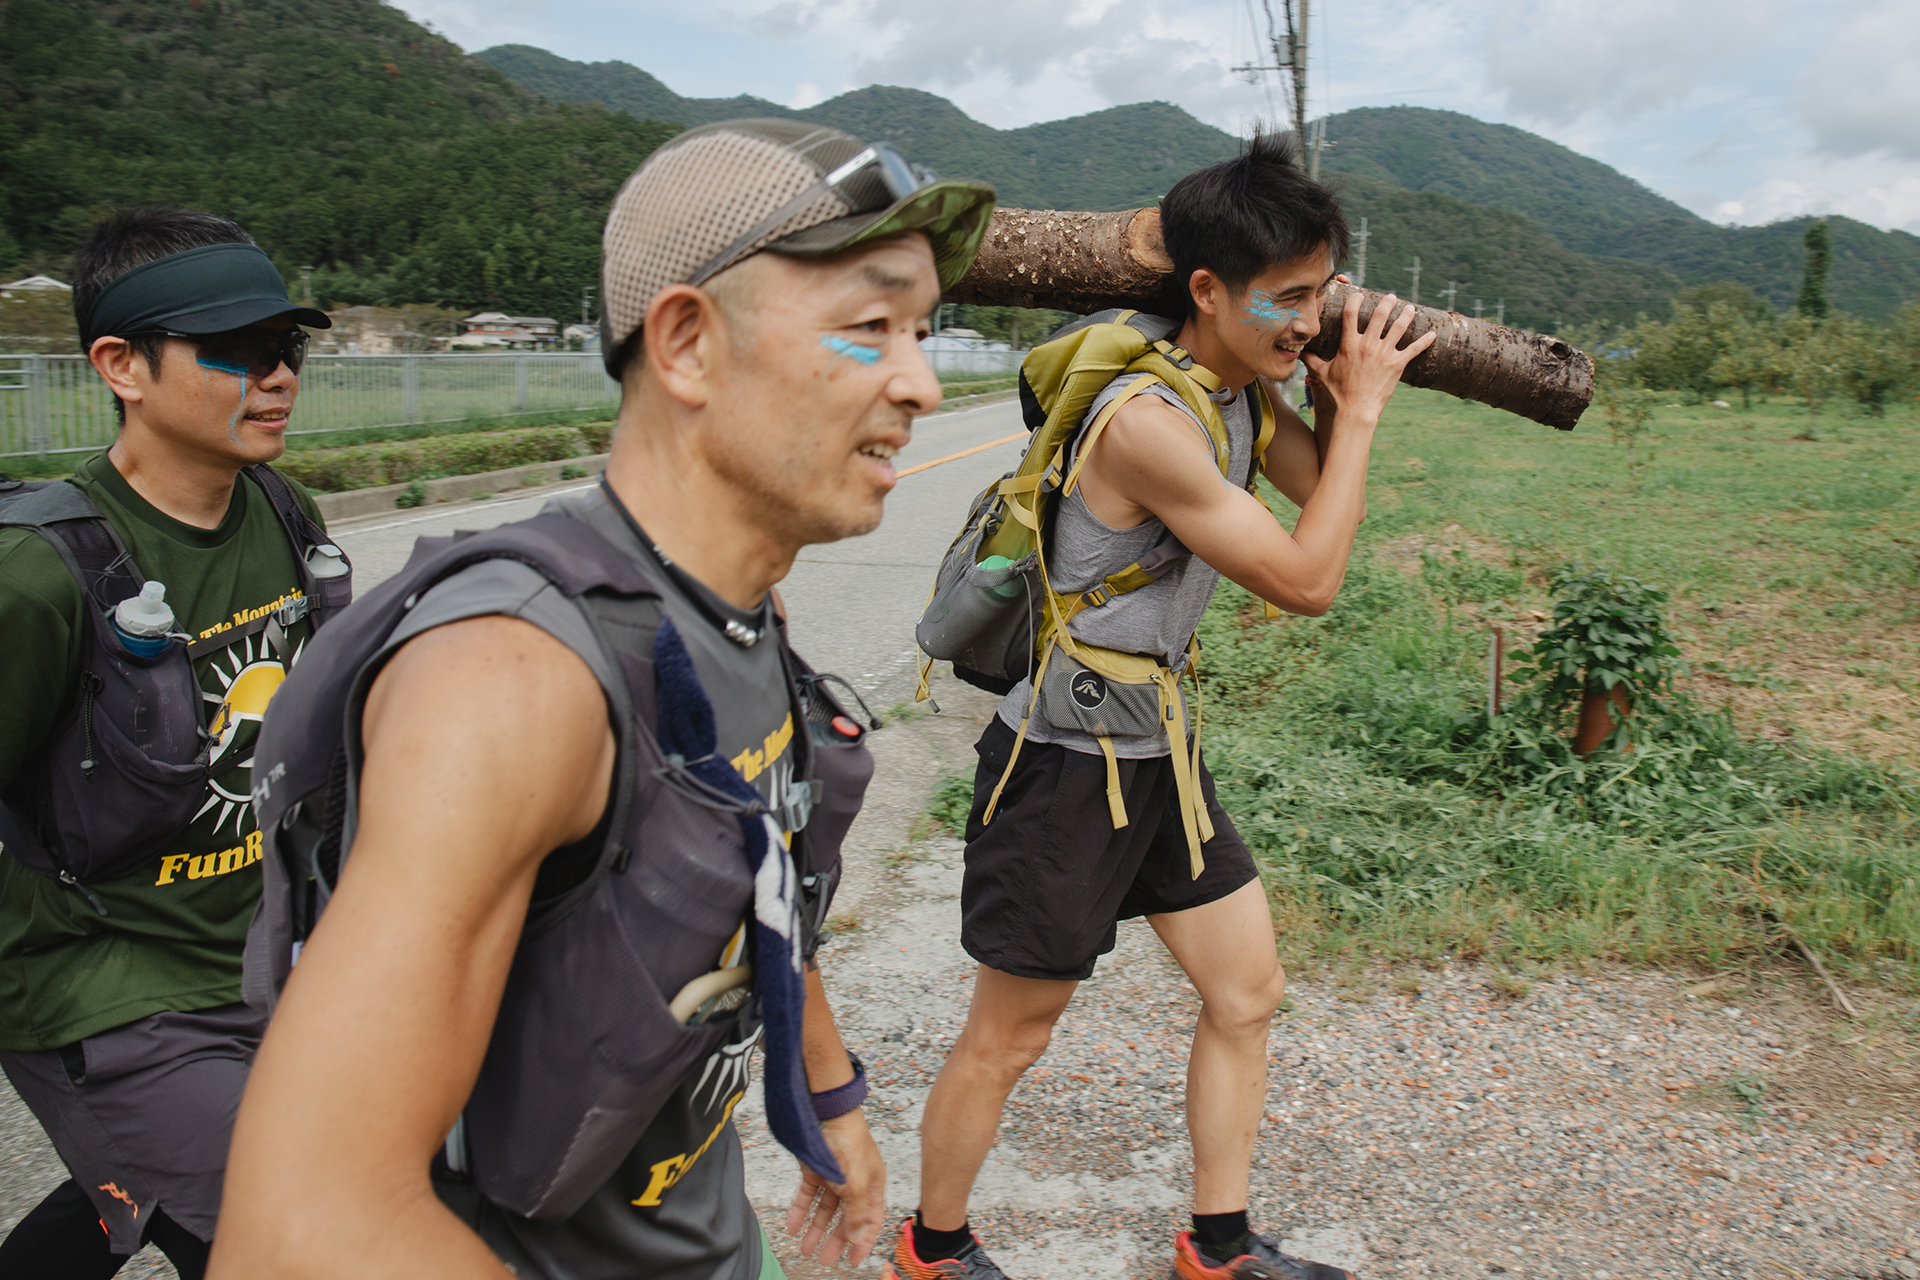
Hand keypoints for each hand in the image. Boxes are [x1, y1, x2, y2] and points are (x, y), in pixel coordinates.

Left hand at [785, 1110, 886, 1265]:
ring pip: (825, 1209)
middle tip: (824, 1259)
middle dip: (835, 1240)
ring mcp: (834, 1176)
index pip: (870, 1220)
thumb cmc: (849, 1142)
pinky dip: (800, 1212)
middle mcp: (854, 1182)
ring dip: (816, 1229)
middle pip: (846, 1218)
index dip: (863, 1241)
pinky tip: (792, 1226)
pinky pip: (807, 1196)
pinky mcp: (815, 1170)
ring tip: (805, 1248)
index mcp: (871, 1186)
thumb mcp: (855, 1184)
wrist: (826, 1113)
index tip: (853, 1261)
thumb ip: (856, 1213)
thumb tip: (858, 1239)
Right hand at [1300, 290, 1434, 425]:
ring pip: (1399, 327)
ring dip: (1406, 315)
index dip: (1355, 300)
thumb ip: (1311, 360)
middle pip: (1379, 315)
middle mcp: (1368, 345)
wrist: (1356, 410)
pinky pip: (1414, 349)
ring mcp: (1384, 354)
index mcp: (1350, 344)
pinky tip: (1433, 334)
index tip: (1359, 294)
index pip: (1351, 313)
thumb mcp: (1322, 374)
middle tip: (1391, 297)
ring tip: (1409, 308)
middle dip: (1387, 302)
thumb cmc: (1338, 392)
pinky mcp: (1397, 365)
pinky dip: (1425, 341)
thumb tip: (1298, 353)